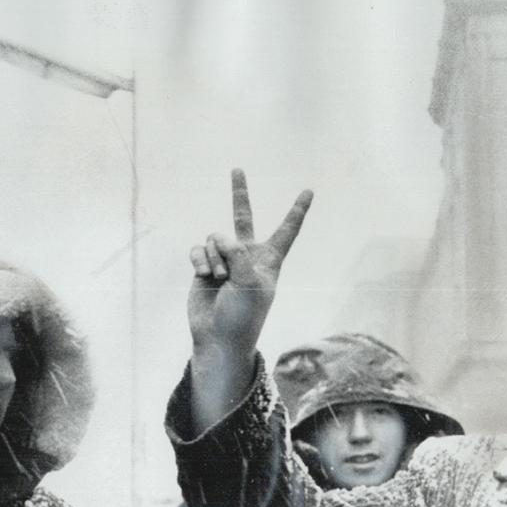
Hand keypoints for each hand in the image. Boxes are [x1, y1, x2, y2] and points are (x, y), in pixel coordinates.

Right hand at [187, 168, 312, 359]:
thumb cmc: (242, 316)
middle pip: (243, 218)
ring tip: (219, 278)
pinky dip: (200, 260)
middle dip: (239, 194)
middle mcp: (247, 257)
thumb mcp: (250, 285)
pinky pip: (199, 249)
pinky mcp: (203, 266)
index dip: (297, 212)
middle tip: (237, 169)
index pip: (286, 232)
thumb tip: (221, 238)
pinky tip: (204, 275)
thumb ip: (239, 255)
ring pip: (215, 238)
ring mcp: (224, 261)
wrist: (218, 337)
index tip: (308, 191)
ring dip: (215, 257)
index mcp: (269, 262)